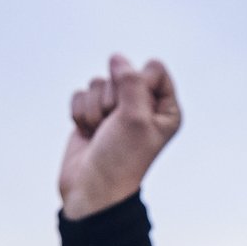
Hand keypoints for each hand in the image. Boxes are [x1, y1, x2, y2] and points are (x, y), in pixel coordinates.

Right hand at [59, 54, 181, 219]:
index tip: (136, 111)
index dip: (139, 83)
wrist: (92, 187)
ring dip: (95, 109)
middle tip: (115, 126)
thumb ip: (131, 82)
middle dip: (112, 98)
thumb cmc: (121, 159)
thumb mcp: (135, 118)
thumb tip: (118, 58)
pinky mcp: (93, 114)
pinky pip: (81, 94)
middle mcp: (143, 108)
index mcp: (166, 110)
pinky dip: (81, 114)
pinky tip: (88, 133)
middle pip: (122, 73)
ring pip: (98, 82)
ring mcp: (117, 111)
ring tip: (102, 132)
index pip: (154, 69)